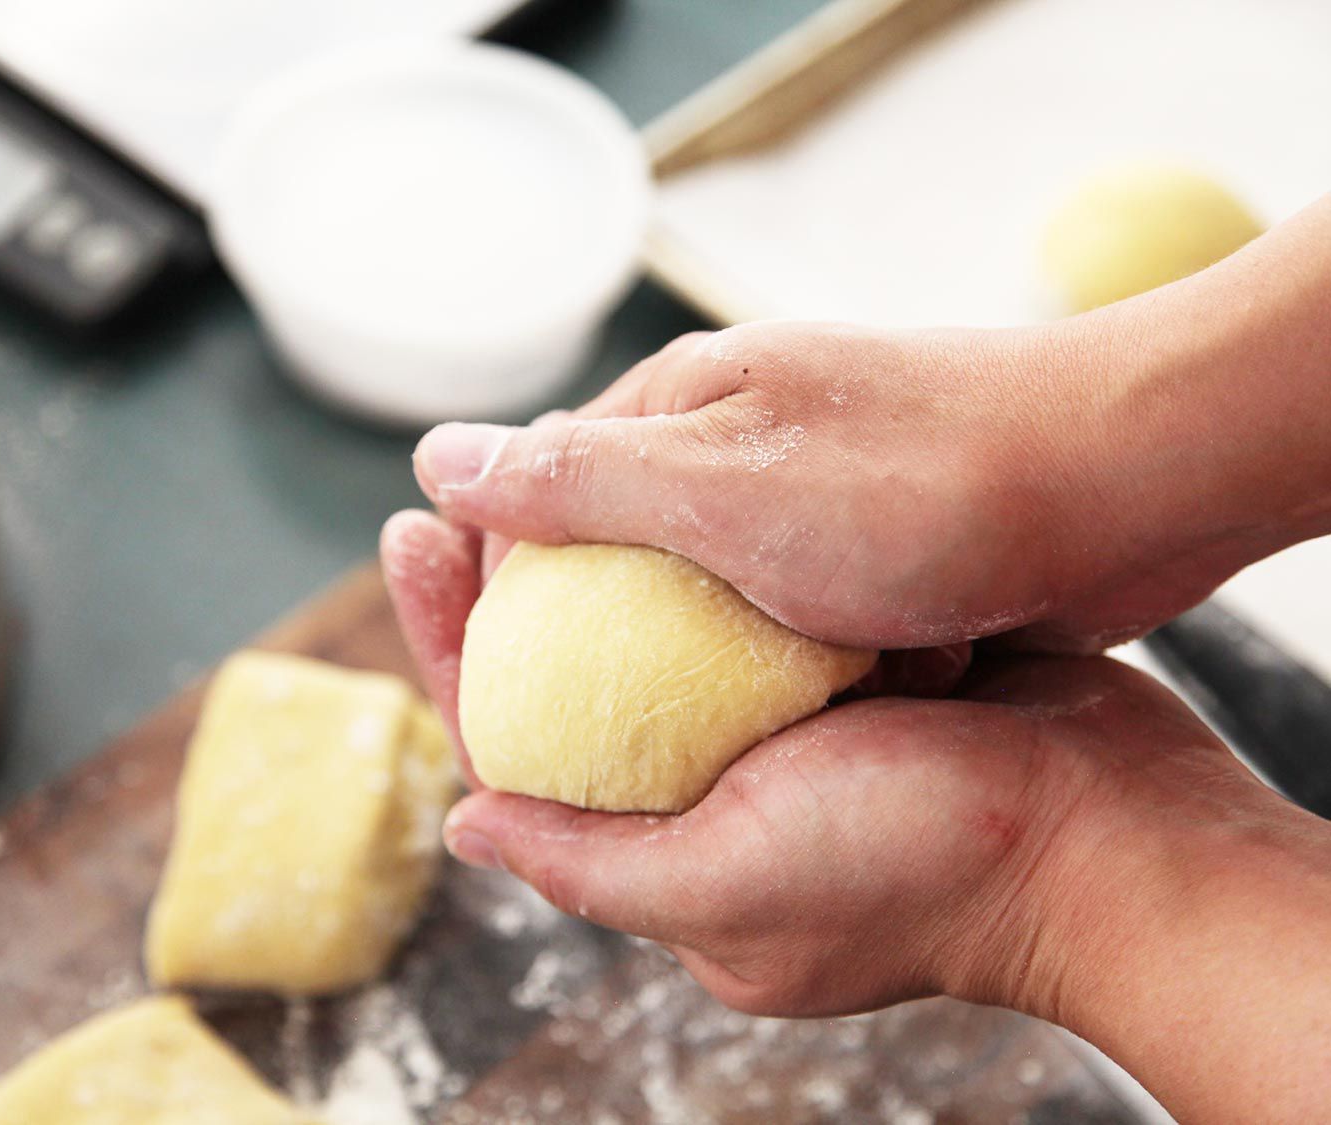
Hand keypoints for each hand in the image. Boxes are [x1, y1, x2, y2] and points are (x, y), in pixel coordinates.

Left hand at [381, 510, 1330, 1122]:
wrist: (1112, 830)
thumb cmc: (923, 865)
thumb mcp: (733, 884)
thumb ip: (595, 865)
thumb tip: (466, 831)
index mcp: (670, 854)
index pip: (522, 748)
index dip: (454, 645)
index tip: (411, 545)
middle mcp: (715, 798)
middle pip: (576, 688)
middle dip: (510, 591)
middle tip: (445, 497)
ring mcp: (784, 740)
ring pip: (657, 645)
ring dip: (601, 567)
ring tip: (532, 476)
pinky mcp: (846, 685)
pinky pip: (745, 617)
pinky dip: (701, 563)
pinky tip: (661, 493)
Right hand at [410, 311, 1315, 652]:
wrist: (1123, 490)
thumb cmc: (919, 489)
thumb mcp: (723, 490)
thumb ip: (577, 480)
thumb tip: (432, 460)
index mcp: (676, 408)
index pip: (538, 499)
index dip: (502, 595)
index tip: (505, 690)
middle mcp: (727, 444)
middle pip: (613, 558)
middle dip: (604, 648)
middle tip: (618, 733)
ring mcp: (800, 497)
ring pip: (700, 604)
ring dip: (697, 669)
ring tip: (712, 735)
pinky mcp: (864, 548)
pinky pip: (783, 624)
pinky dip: (781, 669)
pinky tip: (802, 712)